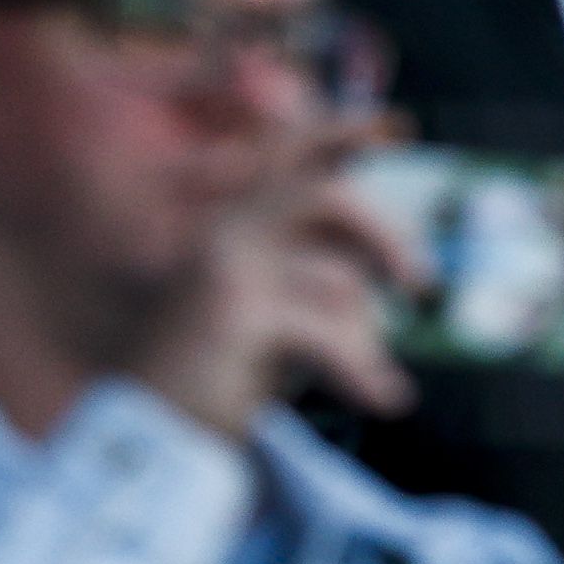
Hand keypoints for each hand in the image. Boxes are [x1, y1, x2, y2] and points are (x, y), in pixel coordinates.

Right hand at [147, 112, 422, 436]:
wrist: (142, 440)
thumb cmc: (204, 384)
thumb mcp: (258, 317)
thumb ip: (302, 277)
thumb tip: (374, 267)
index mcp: (223, 225)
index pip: (286, 156)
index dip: (340, 133)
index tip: (399, 123)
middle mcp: (222, 233)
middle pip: (330, 200)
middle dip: (387, 238)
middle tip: (421, 285)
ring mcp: (228, 268)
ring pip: (339, 278)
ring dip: (365, 338)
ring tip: (373, 379)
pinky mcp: (239, 313)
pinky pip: (328, 334)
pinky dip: (361, 372)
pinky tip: (382, 399)